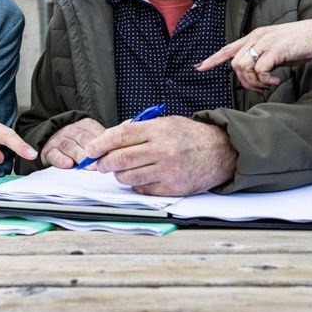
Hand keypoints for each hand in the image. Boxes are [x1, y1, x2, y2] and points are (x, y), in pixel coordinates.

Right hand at [39, 118, 106, 168]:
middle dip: (93, 151)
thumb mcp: (90, 135)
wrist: (50, 137)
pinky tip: (68, 164)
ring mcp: (59, 139)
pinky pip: (54, 154)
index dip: (104, 143)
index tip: (112, 153)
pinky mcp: (49, 150)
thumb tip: (119, 149)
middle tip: (101, 162)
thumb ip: (103, 141)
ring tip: (88, 166)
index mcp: (85, 125)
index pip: (96, 131)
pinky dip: (61, 160)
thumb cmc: (77, 140)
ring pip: (70, 147)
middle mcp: (71, 130)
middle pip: (83, 139)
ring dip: (80, 156)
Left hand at [84, 116, 236, 195]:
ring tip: (119, 170)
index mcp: (159, 130)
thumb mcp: (166, 122)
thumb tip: (111, 139)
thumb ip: (140, 129)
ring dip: (118, 175)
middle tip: (99, 164)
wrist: (222, 152)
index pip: (121, 136)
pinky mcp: (172, 188)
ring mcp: (167, 171)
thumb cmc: (191, 136)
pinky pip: (142, 189)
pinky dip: (136, 184)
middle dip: (103, 162)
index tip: (90, 150)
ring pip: (128, 177)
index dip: (100, 143)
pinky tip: (140, 177)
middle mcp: (162, 150)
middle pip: (120, 159)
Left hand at [195, 18, 311, 91]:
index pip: (228, 48)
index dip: (213, 59)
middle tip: (260, 88)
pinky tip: (276, 81)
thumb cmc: (300, 44)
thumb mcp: (276, 50)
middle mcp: (256, 37)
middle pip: (234, 63)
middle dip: (244, 81)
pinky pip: (259, 70)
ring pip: (243, 67)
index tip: (199, 68)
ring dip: (254, 82)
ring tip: (268, 84)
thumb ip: (263, 58)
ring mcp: (265, 42)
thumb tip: (255, 74)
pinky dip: (266, 80)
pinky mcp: (274, 49)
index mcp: (255, 36)